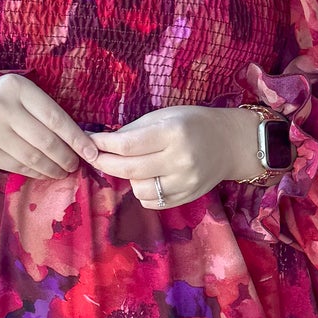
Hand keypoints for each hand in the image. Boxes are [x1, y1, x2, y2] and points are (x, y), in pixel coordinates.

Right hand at [0, 74, 100, 177]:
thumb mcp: (18, 93)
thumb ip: (43, 110)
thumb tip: (78, 139)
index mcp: (17, 88)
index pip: (55, 117)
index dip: (77, 138)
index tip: (92, 152)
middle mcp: (2, 107)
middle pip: (46, 140)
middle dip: (66, 157)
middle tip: (75, 165)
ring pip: (33, 157)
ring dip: (53, 168)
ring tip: (62, 171)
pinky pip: (18, 166)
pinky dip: (36, 173)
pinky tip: (44, 173)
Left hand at [86, 105, 261, 207]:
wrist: (230, 143)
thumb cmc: (194, 123)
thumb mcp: (165, 116)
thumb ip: (135, 130)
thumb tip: (102, 143)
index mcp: (173, 133)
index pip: (127, 144)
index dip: (102, 144)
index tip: (88, 141)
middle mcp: (180, 160)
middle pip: (128, 170)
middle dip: (104, 163)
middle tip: (94, 156)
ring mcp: (185, 183)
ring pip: (138, 189)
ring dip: (129, 178)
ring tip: (136, 164)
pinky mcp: (187, 198)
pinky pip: (151, 202)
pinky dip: (143, 192)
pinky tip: (149, 177)